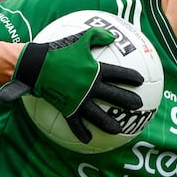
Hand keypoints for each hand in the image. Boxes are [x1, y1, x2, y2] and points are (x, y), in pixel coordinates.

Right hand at [0, 27, 143, 142]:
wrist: (34, 65)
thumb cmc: (57, 50)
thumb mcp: (79, 38)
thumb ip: (97, 36)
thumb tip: (113, 36)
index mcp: (93, 70)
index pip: (117, 74)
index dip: (130, 77)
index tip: (141, 81)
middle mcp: (89, 86)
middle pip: (113, 96)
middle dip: (127, 101)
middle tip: (139, 106)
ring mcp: (78, 99)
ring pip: (97, 114)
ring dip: (108, 123)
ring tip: (119, 130)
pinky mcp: (66, 108)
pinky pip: (75, 123)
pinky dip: (81, 132)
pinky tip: (88, 140)